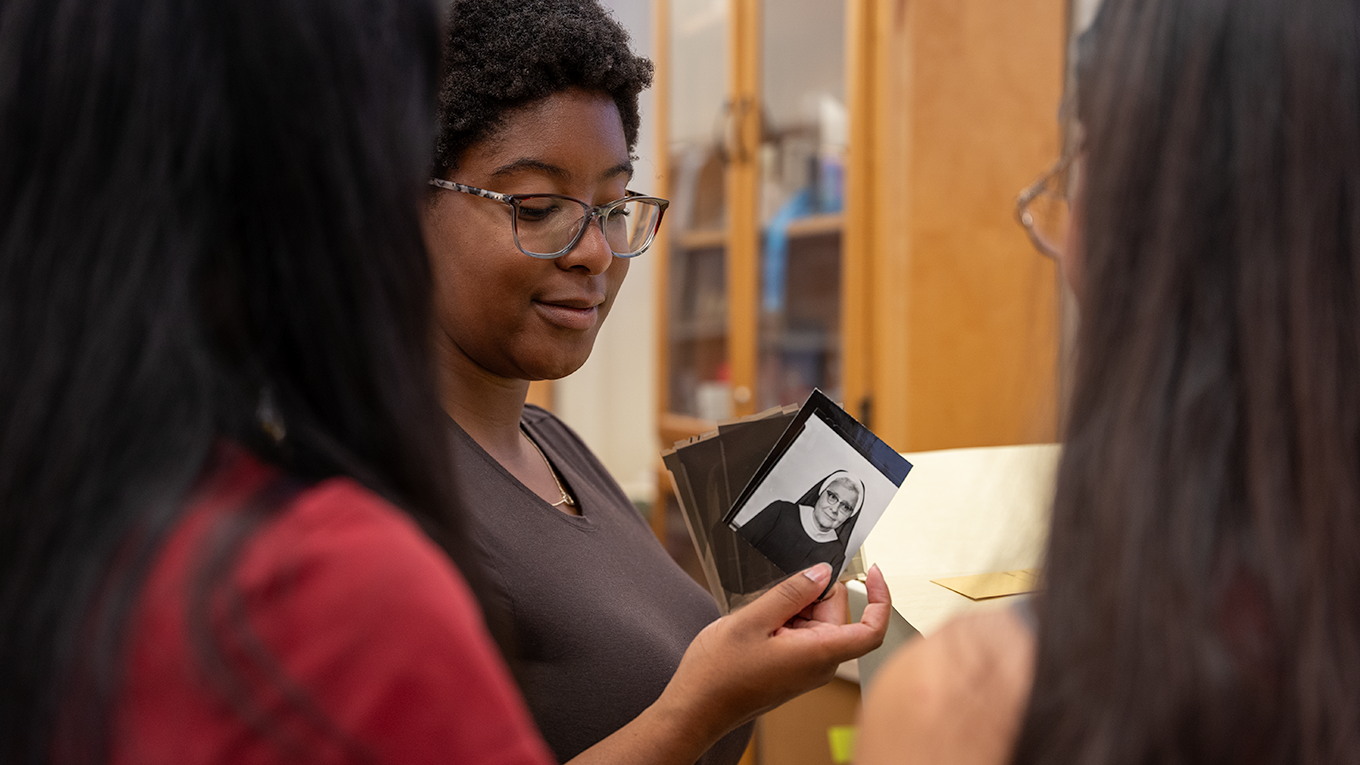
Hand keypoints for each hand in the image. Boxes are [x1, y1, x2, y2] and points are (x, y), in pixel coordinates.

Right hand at [658, 563, 891, 740]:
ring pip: (816, 621)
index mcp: (818, 653)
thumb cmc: (719, 675)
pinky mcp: (795, 668)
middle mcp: (820, 664)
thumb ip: (792, 592)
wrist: (697, 706)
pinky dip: (785, 620)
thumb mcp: (752, 620)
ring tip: (760, 619)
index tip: (873, 573)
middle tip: (776, 596)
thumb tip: (822, 572)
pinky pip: (802, 633)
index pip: (872, 629)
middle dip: (811, 595)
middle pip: (837, 614)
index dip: (880, 598)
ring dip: (792, 608)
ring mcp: (808, 668)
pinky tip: (759, 626)